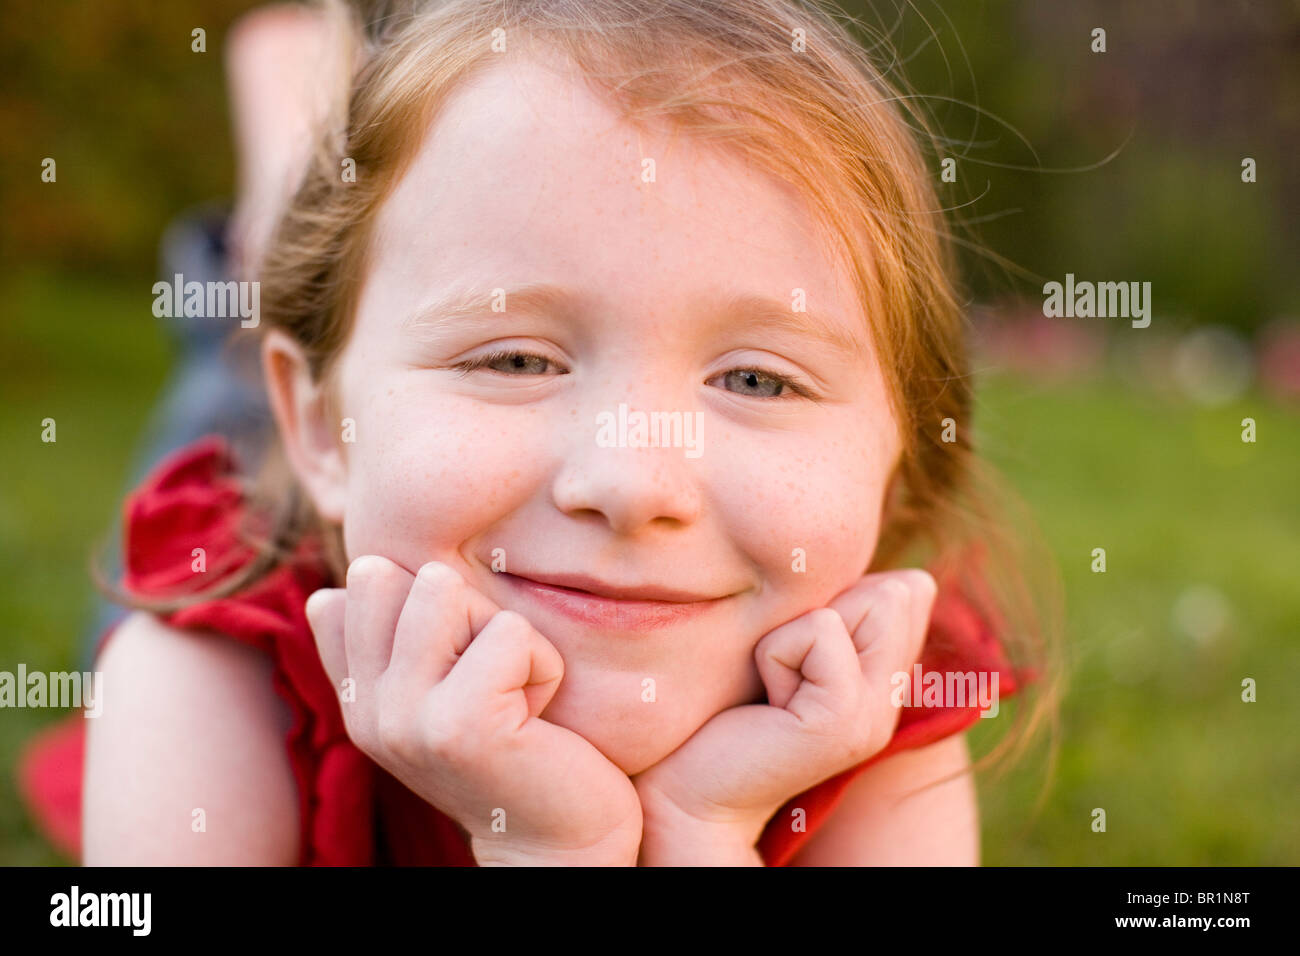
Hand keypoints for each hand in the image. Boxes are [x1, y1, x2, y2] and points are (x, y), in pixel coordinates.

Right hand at [306, 556, 643, 865]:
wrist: (555, 842)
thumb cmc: (516, 747)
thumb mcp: (445, 685)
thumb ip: (400, 633)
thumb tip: (364, 565)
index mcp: (358, 697)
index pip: (361, 588)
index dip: (432, 603)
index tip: (460, 670)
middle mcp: (367, 710)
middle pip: (402, 576)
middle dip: (468, 610)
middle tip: (493, 679)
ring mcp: (404, 719)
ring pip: (445, 589)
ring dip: (503, 632)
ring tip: (511, 693)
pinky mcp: (459, 725)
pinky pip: (509, 631)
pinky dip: (542, 665)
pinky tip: (534, 718)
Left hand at [632, 569, 937, 856]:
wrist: (687, 787)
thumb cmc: (725, 705)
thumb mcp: (788, 643)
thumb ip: (835, 608)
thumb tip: (894, 572)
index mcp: (887, 679)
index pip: (908, 591)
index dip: (840, 599)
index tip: (797, 655)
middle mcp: (891, 700)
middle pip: (895, 593)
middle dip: (821, 612)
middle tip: (784, 670)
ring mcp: (875, 716)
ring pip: (867, 602)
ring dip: (796, 631)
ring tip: (773, 686)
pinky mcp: (843, 721)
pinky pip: (821, 630)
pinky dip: (777, 651)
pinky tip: (766, 702)